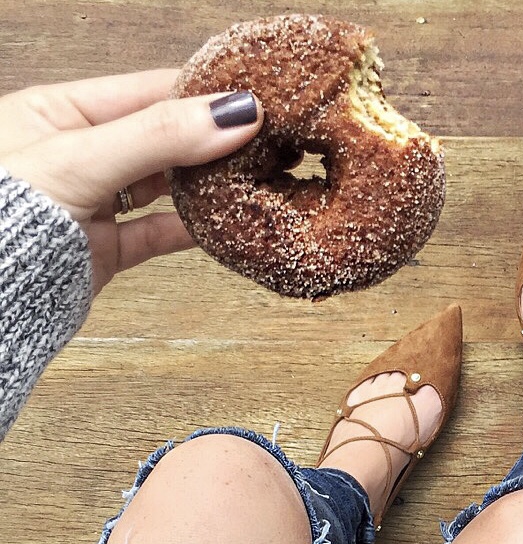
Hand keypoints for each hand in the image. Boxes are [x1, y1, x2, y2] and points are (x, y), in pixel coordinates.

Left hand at [0, 70, 262, 292]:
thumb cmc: (4, 217)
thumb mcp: (82, 160)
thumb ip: (159, 135)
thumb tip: (236, 113)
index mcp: (57, 112)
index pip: (146, 91)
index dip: (202, 93)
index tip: (257, 100)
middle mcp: (76, 153)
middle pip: (162, 136)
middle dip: (214, 139)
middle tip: (271, 140)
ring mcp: (92, 201)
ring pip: (165, 185)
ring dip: (207, 184)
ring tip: (256, 177)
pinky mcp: (105, 248)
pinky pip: (159, 232)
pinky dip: (194, 230)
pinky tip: (227, 225)